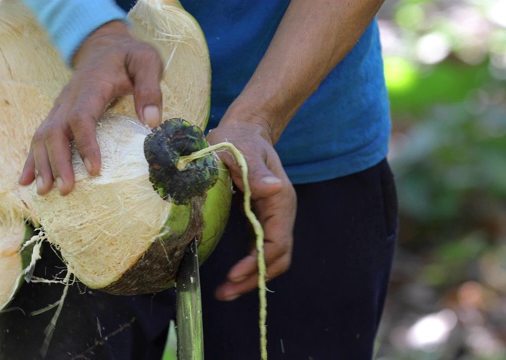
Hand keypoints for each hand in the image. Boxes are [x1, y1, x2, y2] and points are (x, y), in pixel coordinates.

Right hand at [18, 21, 163, 194]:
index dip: (85, 143)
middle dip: (58, 162)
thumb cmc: (129, 57)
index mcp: (91, 86)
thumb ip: (150, 88)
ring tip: (45, 192)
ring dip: (42, 164)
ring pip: (43, 136)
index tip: (94, 170)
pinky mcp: (58, 114)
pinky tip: (27, 181)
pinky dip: (32, 160)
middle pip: (56, 131)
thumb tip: (151, 121)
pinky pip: (41, 138)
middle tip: (66, 189)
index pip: (81, 117)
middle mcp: (69, 97)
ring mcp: (60, 106)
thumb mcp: (147, 62)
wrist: (105, 46)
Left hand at [206, 116, 295, 300]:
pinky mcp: (260, 220)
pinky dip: (248, 267)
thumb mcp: (243, 151)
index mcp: (280, 200)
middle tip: (226, 292)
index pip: (276, 241)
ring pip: (270, 258)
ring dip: (250, 278)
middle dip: (253, 278)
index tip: (234, 273)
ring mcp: (272, 218)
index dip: (258, 261)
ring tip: (225, 293)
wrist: (243, 131)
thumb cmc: (239, 139)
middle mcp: (280, 213)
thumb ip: (256, 170)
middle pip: (276, 257)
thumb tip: (273, 188)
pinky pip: (259, 250)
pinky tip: (231, 277)